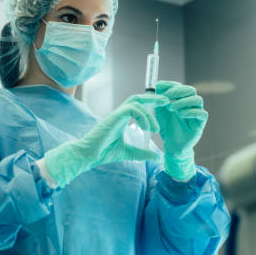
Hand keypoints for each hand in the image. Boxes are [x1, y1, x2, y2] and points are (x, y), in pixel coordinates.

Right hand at [44, 93, 168, 187]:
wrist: (89, 155)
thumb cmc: (103, 152)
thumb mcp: (128, 153)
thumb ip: (142, 153)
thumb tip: (156, 156)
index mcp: (122, 119)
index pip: (138, 105)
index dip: (151, 103)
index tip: (164, 106)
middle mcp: (119, 114)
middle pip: (138, 98)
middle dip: (153, 98)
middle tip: (166, 102)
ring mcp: (116, 114)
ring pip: (136, 103)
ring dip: (149, 114)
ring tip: (155, 129)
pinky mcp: (113, 116)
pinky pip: (131, 109)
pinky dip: (142, 116)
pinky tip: (146, 128)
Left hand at [154, 81, 207, 179]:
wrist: (171, 145)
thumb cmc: (167, 127)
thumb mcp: (160, 111)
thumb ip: (159, 97)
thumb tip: (158, 84)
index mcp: (182, 99)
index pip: (181, 86)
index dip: (172, 85)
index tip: (160, 89)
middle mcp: (191, 105)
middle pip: (191, 90)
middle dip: (177, 91)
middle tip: (166, 97)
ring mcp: (197, 113)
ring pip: (197, 100)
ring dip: (183, 102)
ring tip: (171, 108)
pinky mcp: (200, 124)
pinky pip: (202, 114)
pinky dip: (191, 112)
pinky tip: (181, 115)